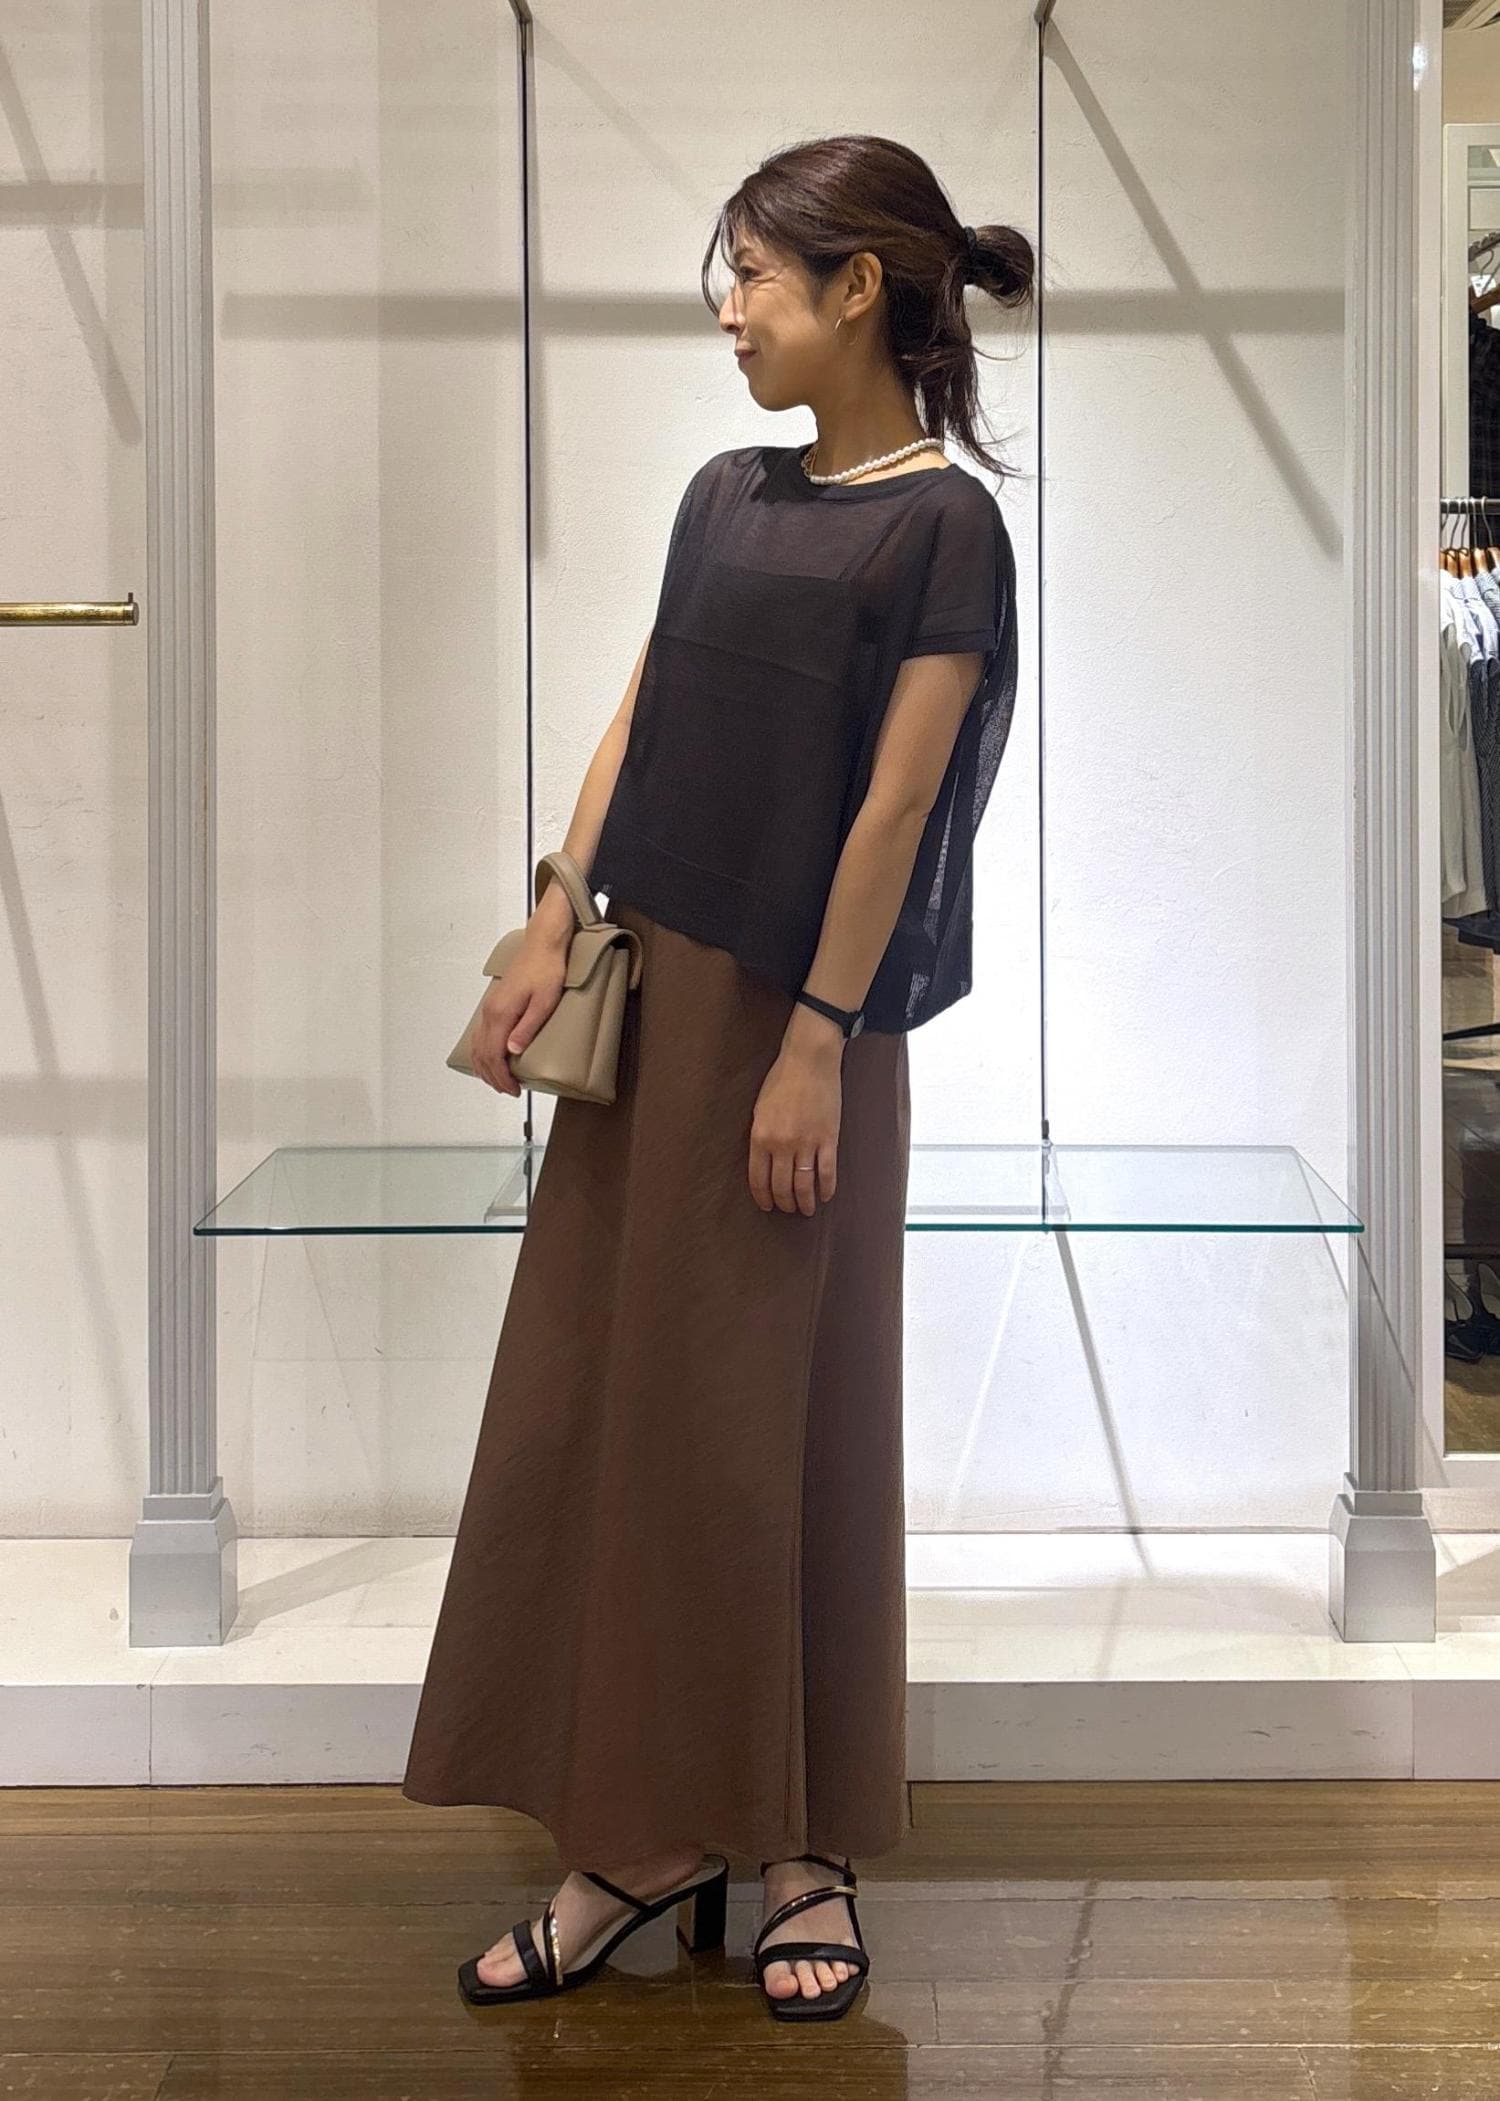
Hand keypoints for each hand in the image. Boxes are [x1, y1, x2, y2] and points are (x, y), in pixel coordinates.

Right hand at [470, 931, 567, 1095]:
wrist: (541, 945)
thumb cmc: (547, 969)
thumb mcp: (544, 1001)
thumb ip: (527, 1027)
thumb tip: (513, 1051)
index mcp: (501, 1014)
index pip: (494, 1056)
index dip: (502, 1077)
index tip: (514, 1090)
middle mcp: (490, 1012)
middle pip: (482, 1054)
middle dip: (493, 1077)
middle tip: (509, 1090)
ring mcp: (489, 1007)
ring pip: (478, 1045)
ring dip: (485, 1066)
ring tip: (499, 1079)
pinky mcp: (494, 1003)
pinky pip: (481, 1034)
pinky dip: (482, 1051)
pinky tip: (491, 1056)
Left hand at [748, 1028, 843, 1214]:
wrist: (809, 1061)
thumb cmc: (781, 1080)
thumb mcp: (759, 1109)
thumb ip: (760, 1137)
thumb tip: (763, 1163)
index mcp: (761, 1137)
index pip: (758, 1179)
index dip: (763, 1197)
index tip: (767, 1206)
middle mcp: (782, 1145)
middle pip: (781, 1187)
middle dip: (784, 1204)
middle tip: (788, 1210)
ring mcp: (806, 1143)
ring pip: (804, 1185)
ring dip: (805, 1202)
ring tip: (806, 1210)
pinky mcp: (828, 1139)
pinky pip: (828, 1172)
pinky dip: (827, 1188)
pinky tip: (826, 1196)